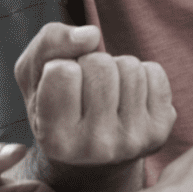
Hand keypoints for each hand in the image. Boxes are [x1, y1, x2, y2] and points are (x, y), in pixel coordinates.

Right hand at [14, 23, 176, 166]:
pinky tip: (127, 98)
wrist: (90, 158)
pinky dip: (140, 75)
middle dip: (90, 63)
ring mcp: (132, 141)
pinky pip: (154, 72)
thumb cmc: (56, 107)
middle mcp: (95, 147)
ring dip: (115, 68)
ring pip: (129, 65)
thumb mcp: (33, 76)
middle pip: (100, 64)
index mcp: (56, 138)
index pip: (63, 71)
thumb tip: (92, 34)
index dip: (61, 65)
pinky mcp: (159, 131)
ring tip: (105, 93)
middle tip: (85, 89)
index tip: (61, 88)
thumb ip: (49, 42)